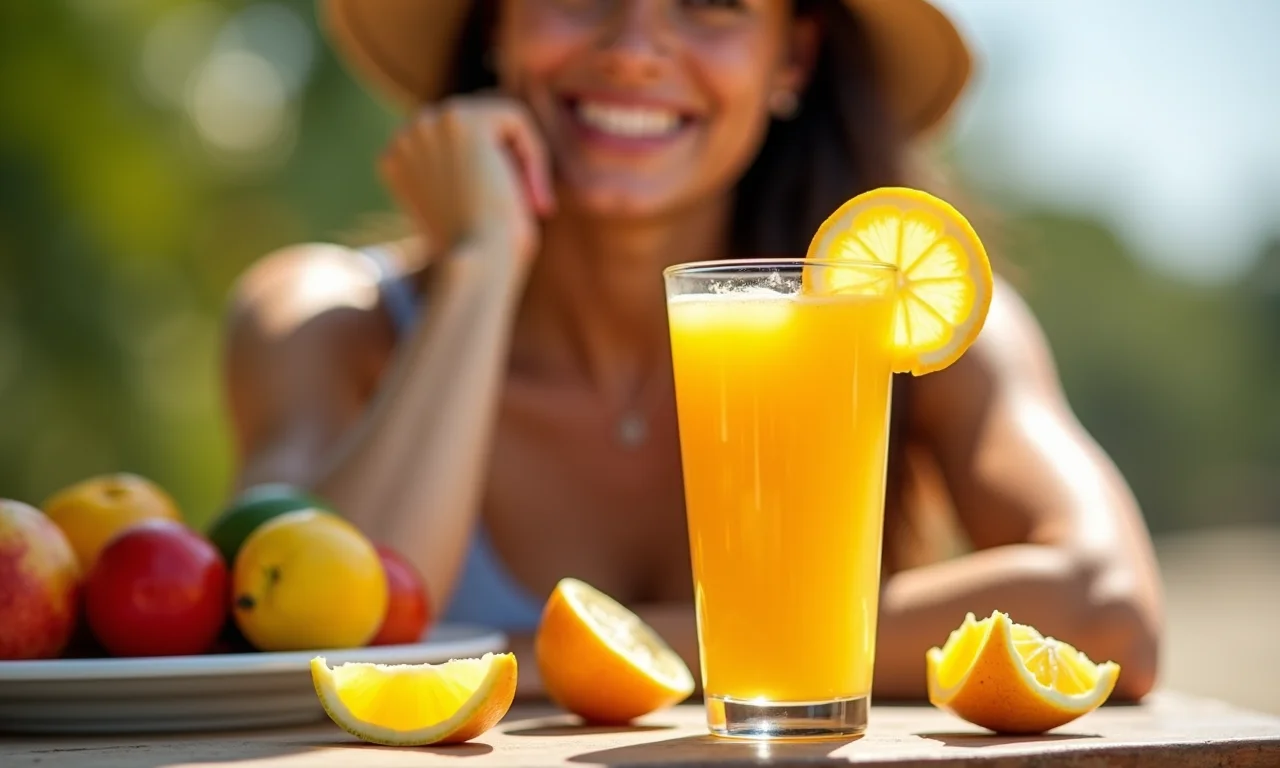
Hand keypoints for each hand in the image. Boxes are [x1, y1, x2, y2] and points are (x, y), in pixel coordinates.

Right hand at [378, 96, 555, 274]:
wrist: (474, 266)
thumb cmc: (479, 255)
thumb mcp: (464, 212)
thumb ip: (466, 177)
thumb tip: (496, 155)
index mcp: (397, 161)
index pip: (457, 145)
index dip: (491, 174)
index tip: (508, 214)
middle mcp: (405, 137)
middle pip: (477, 127)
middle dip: (509, 162)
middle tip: (530, 207)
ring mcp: (427, 124)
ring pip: (498, 121)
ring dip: (522, 159)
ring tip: (533, 202)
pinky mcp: (459, 118)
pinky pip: (516, 119)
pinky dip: (534, 155)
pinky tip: (533, 193)